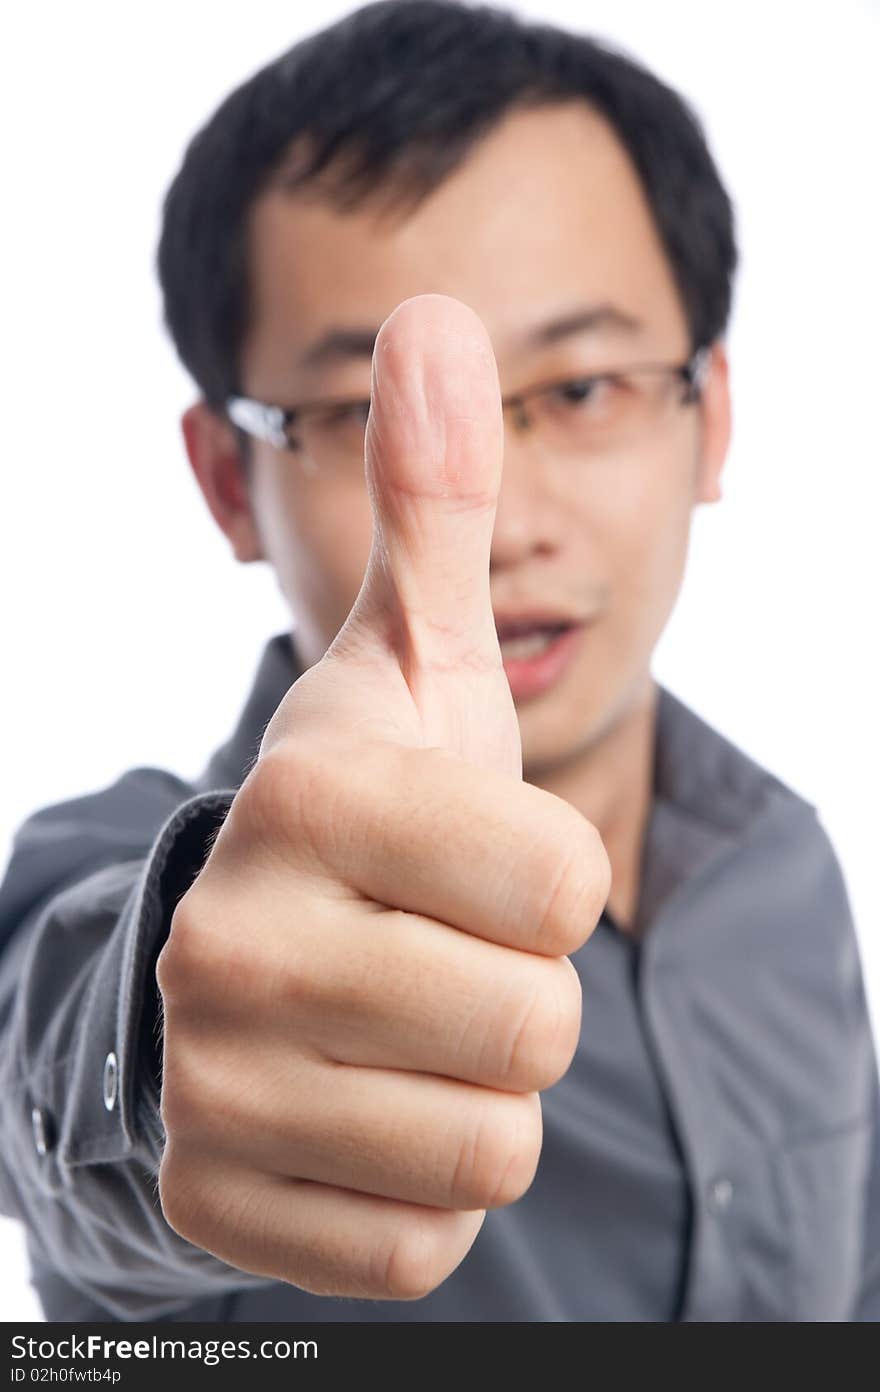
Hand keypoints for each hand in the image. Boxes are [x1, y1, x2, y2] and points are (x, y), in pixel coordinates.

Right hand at [156, 294, 610, 1299]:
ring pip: (484, 1148)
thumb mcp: (405, 666)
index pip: (560, 888)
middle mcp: (234, 941)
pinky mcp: (220, 1203)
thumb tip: (436, 316)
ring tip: (399, 1032)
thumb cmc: (363, 814)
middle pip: (532, 1026)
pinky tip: (360, 1114)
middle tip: (435, 955)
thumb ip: (436, 508)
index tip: (474, 862)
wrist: (236, 959)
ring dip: (473, 1093)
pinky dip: (421, 1190)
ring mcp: (216, 1086)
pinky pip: (423, 1245)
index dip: (548, 882)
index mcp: (307, 796)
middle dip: (518, 997)